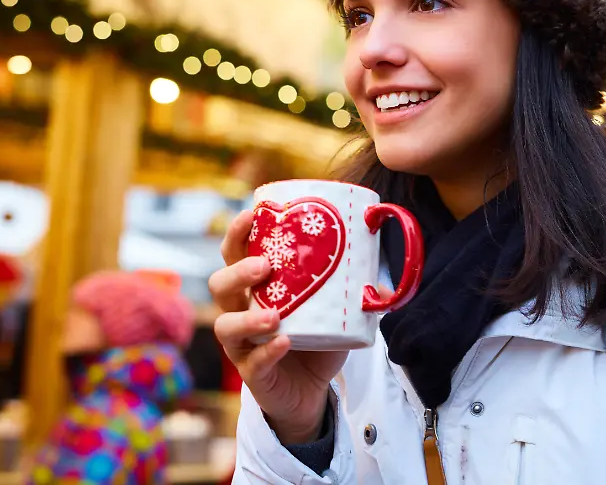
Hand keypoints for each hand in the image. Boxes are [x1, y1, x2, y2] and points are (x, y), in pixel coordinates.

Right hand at [211, 209, 347, 443]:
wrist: (311, 391)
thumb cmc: (316, 340)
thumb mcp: (334, 311)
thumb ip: (353, 293)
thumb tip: (387, 282)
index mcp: (255, 288)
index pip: (234, 254)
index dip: (236, 234)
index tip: (250, 215)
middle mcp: (240, 312)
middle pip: (219, 285)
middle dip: (237, 272)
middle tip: (264, 266)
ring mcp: (242, 345)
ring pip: (225, 326)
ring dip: (246, 318)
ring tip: (273, 314)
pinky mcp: (253, 374)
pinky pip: (253, 362)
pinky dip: (268, 351)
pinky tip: (285, 341)